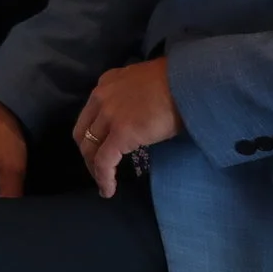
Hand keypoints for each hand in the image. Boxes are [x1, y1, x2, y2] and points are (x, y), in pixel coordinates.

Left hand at [72, 57, 181, 198]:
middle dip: (88, 154)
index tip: (99, 148)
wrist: (188, 82)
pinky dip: (104, 178)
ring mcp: (109, 115)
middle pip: (83, 132)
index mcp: (107, 84)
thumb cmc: (177, 83)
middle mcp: (101, 98)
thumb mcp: (145, 84)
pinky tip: (108, 190)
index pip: (90, 114)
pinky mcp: (121, 133)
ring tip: (104, 183)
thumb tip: (138, 117)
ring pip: (90, 148)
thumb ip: (133, 98)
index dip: (91, 135)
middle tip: (98, 169)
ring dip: (94, 168)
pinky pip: (104, 161)